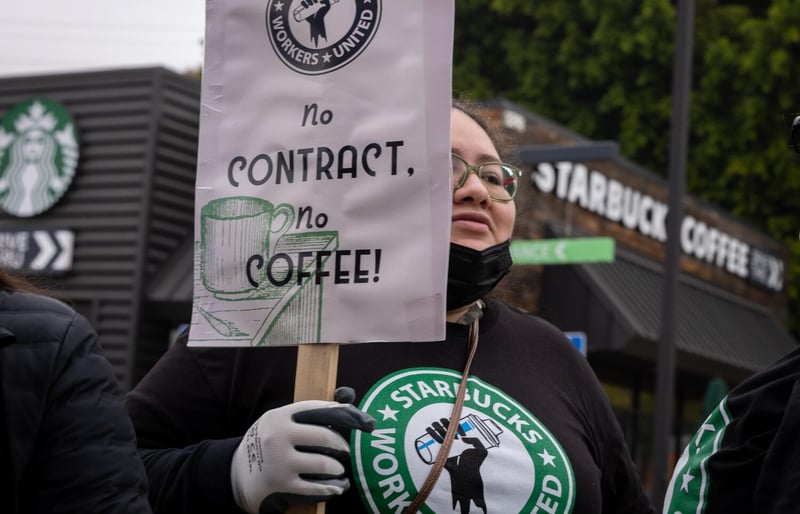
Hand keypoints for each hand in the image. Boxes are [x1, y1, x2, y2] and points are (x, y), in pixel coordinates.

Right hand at [230, 388, 374, 513]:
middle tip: (346, 451)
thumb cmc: (269, 443)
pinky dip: (332, 488)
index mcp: (281, 415)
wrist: (235, 474)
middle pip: (325, 436)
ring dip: (337, 468)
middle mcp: (278, 435)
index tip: (366, 423)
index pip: (320, 410)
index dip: (347, 415)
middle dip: (342, 445)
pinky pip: (316, 487)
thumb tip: (349, 395)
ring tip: (338, 468)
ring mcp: (279, 461)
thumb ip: (311, 412)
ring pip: (323, 463)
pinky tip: (337, 486)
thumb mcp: (282, 421)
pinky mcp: (281, 484)